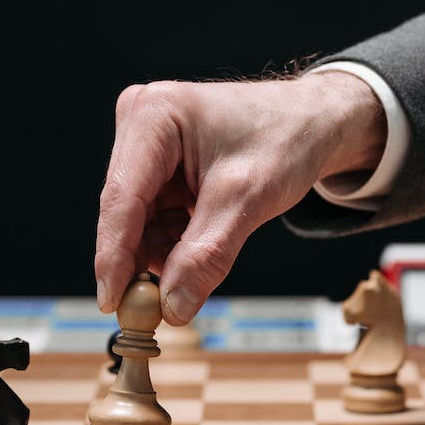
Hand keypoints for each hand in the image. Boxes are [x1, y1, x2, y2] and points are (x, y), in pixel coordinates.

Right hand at [93, 73, 387, 324]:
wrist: (311, 122)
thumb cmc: (285, 139)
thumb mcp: (249, 199)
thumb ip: (207, 255)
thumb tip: (172, 308)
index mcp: (154, 114)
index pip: (122, 197)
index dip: (113, 255)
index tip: (112, 304)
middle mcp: (139, 121)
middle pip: (125, 210)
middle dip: (140, 260)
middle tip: (154, 311)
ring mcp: (145, 143)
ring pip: (136, 220)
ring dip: (162, 252)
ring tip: (199, 261)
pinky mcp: (155, 164)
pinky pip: (150, 217)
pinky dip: (171, 241)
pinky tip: (199, 242)